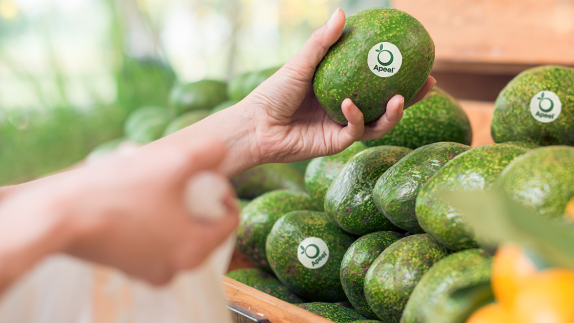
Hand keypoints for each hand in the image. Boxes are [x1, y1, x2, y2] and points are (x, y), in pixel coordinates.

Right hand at [0, 139, 238, 287]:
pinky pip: (152, 240)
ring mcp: (147, 272)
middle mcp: (175, 270)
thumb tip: (224, 148)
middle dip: (195, 199)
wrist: (55, 215)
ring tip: (151, 182)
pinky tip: (132, 196)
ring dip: (171, 206)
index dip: (224, 193)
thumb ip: (209, 153)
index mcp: (194, 251)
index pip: (229, 222)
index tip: (207, 177)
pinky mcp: (125, 267)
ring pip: (176, 232)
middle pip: (203, 228)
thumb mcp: (174, 161)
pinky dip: (150, 218)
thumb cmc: (119, 190)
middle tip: (177, 178)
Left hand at [245, 8, 435, 163]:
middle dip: (410, 97)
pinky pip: (354, 131)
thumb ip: (322, 41)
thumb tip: (343, 11)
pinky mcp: (335, 143)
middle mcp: (345, 109)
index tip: (417, 59)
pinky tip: (349, 103)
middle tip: (429, 83)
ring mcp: (342, 128)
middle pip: (386, 105)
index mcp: (340, 89)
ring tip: (401, 98)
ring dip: (393, 113)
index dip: (398, 72)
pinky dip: (356, 116)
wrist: (256, 126)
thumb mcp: (302, 63)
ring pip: (378, 124)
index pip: (376, 81)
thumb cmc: (274, 93)